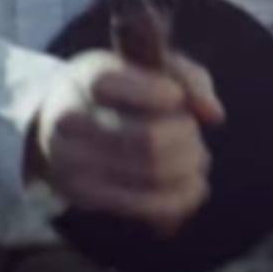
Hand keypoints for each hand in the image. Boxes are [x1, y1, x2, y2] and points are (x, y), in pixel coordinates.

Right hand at [25, 50, 227, 233]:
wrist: (58, 123)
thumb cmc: (119, 90)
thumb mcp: (147, 65)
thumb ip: (187, 78)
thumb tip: (214, 114)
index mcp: (89, 78)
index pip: (131, 90)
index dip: (165, 95)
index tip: (175, 96)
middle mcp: (71, 120)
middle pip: (149, 140)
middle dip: (186, 140)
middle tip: (194, 135)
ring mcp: (72, 163)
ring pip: (151, 176)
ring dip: (188, 170)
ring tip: (197, 162)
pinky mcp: (83, 196)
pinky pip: (144, 206)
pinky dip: (179, 200)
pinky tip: (193, 188)